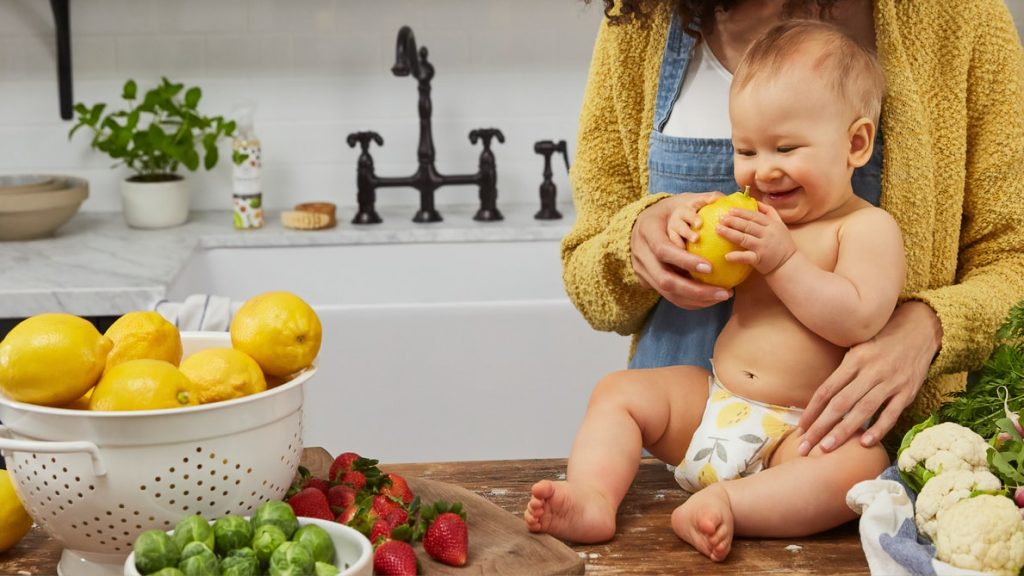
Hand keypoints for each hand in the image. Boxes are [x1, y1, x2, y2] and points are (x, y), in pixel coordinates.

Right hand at [631, 194, 732, 309]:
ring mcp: (642, 271)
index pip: (664, 250)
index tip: (710, 267)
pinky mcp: (647, 282)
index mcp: (647, 233)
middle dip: (696, 290)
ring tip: (722, 296)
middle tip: (724, 291)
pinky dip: (691, 301)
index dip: (685, 261)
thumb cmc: (665, 212)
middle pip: (665, 280)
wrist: (638, 225)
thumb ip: (697, 201)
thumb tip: (724, 198)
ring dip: (697, 299)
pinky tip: (711, 299)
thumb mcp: (676, 202)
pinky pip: (670, 296)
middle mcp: (641, 256)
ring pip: (668, 293)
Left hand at [716, 202, 796, 274]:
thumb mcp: (780, 225)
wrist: (789, 264)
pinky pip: (746, 257)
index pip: (755, 216)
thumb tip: (755, 201)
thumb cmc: (782, 244)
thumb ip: (769, 212)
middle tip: (720, 218)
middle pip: (748, 225)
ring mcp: (763, 247)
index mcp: (772, 225)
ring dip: (730, 234)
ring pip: (744, 238)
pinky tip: (726, 256)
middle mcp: (768, 234)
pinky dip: (736, 256)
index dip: (742, 212)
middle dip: (733, 221)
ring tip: (718, 230)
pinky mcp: (760, 259)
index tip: (730, 210)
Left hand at [796, 301, 942, 453]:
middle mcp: (870, 371)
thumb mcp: (858, 347)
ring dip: (843, 431)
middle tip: (805, 446)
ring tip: (827, 448)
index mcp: (854, 360)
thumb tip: (821, 398)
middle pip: (840, 403)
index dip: (811, 410)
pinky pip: (891, 413)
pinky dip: (878, 428)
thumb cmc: (882, 340)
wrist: (920, 329)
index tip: (799, 428)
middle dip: (820, 427)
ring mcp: (890, 382)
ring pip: (863, 410)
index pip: (826, 390)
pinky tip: (864, 443)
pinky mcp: (908, 392)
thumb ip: (843, 371)